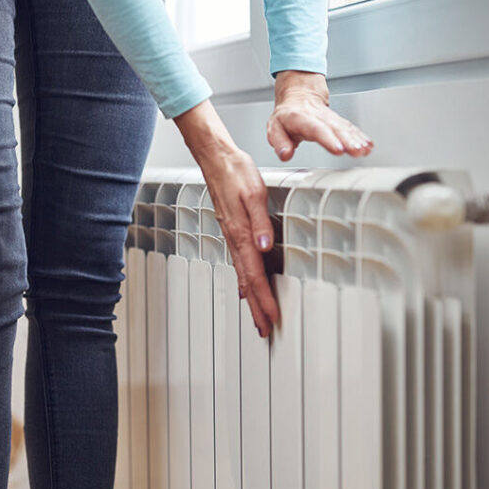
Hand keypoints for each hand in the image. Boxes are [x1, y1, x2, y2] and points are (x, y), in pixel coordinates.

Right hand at [174, 100, 279, 338]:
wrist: (215, 158)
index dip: (264, 299)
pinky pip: (238, 263)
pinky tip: (244, 287)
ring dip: (251, 298)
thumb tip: (265, 247)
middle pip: (246, 283)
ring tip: (258, 316)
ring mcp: (231, 237)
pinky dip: (243, 281)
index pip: (254, 275)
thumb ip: (261, 222)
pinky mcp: (232, 231)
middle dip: (257, 308)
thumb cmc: (236, 171)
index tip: (273, 319)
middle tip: (265, 330)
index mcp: (241, 233)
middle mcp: (235, 239)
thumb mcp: (254, 193)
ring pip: (242, 275)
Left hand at [268, 70, 372, 158]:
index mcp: (301, 118)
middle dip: (348, 140)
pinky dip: (360, 136)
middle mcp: (318, 116)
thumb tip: (285, 154)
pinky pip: (350, 127)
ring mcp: (330, 118)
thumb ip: (279, 142)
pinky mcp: (337, 121)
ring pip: (344, 127)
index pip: (316, 129)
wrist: (298, 94)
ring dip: (356, 139)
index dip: (328, 139)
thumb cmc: (286, 115)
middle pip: (335, 128)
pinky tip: (368, 145)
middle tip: (357, 151)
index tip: (338, 149)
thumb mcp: (274, 127)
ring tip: (365, 149)